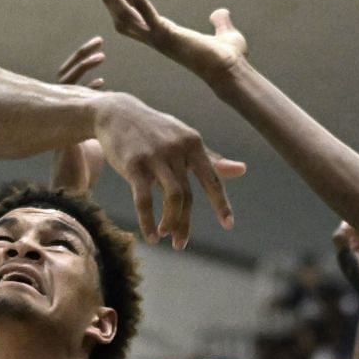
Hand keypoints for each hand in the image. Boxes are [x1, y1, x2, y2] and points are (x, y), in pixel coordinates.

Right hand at [52, 36, 109, 195]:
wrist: (70, 187)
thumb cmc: (85, 171)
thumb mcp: (102, 144)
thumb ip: (110, 130)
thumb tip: (131, 124)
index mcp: (75, 113)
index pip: (80, 83)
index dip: (88, 68)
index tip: (101, 54)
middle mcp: (66, 110)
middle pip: (71, 75)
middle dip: (83, 58)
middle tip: (98, 42)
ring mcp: (62, 113)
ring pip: (68, 79)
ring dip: (83, 62)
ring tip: (98, 49)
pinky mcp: (61, 118)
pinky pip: (68, 92)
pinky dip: (84, 80)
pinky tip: (101, 76)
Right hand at [90, 92, 244, 249]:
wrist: (116, 113)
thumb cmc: (154, 129)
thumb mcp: (184, 139)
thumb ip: (211, 158)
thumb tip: (242, 170)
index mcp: (193, 144)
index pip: (212, 178)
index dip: (221, 204)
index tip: (228, 225)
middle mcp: (177, 149)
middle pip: (188, 195)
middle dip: (185, 223)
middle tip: (181, 245)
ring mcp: (155, 157)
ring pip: (172, 198)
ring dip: (171, 223)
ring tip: (165, 237)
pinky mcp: (134, 165)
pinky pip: (144, 200)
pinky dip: (148, 221)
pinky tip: (150, 236)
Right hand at [91, 0, 247, 83]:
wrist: (232, 72)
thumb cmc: (229, 60)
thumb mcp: (224, 34)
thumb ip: (220, 22)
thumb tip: (220, 12)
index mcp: (164, 36)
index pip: (134, 18)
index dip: (121, 2)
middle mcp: (155, 38)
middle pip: (120, 14)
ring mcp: (157, 36)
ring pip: (123, 11)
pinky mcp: (164, 33)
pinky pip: (142, 8)